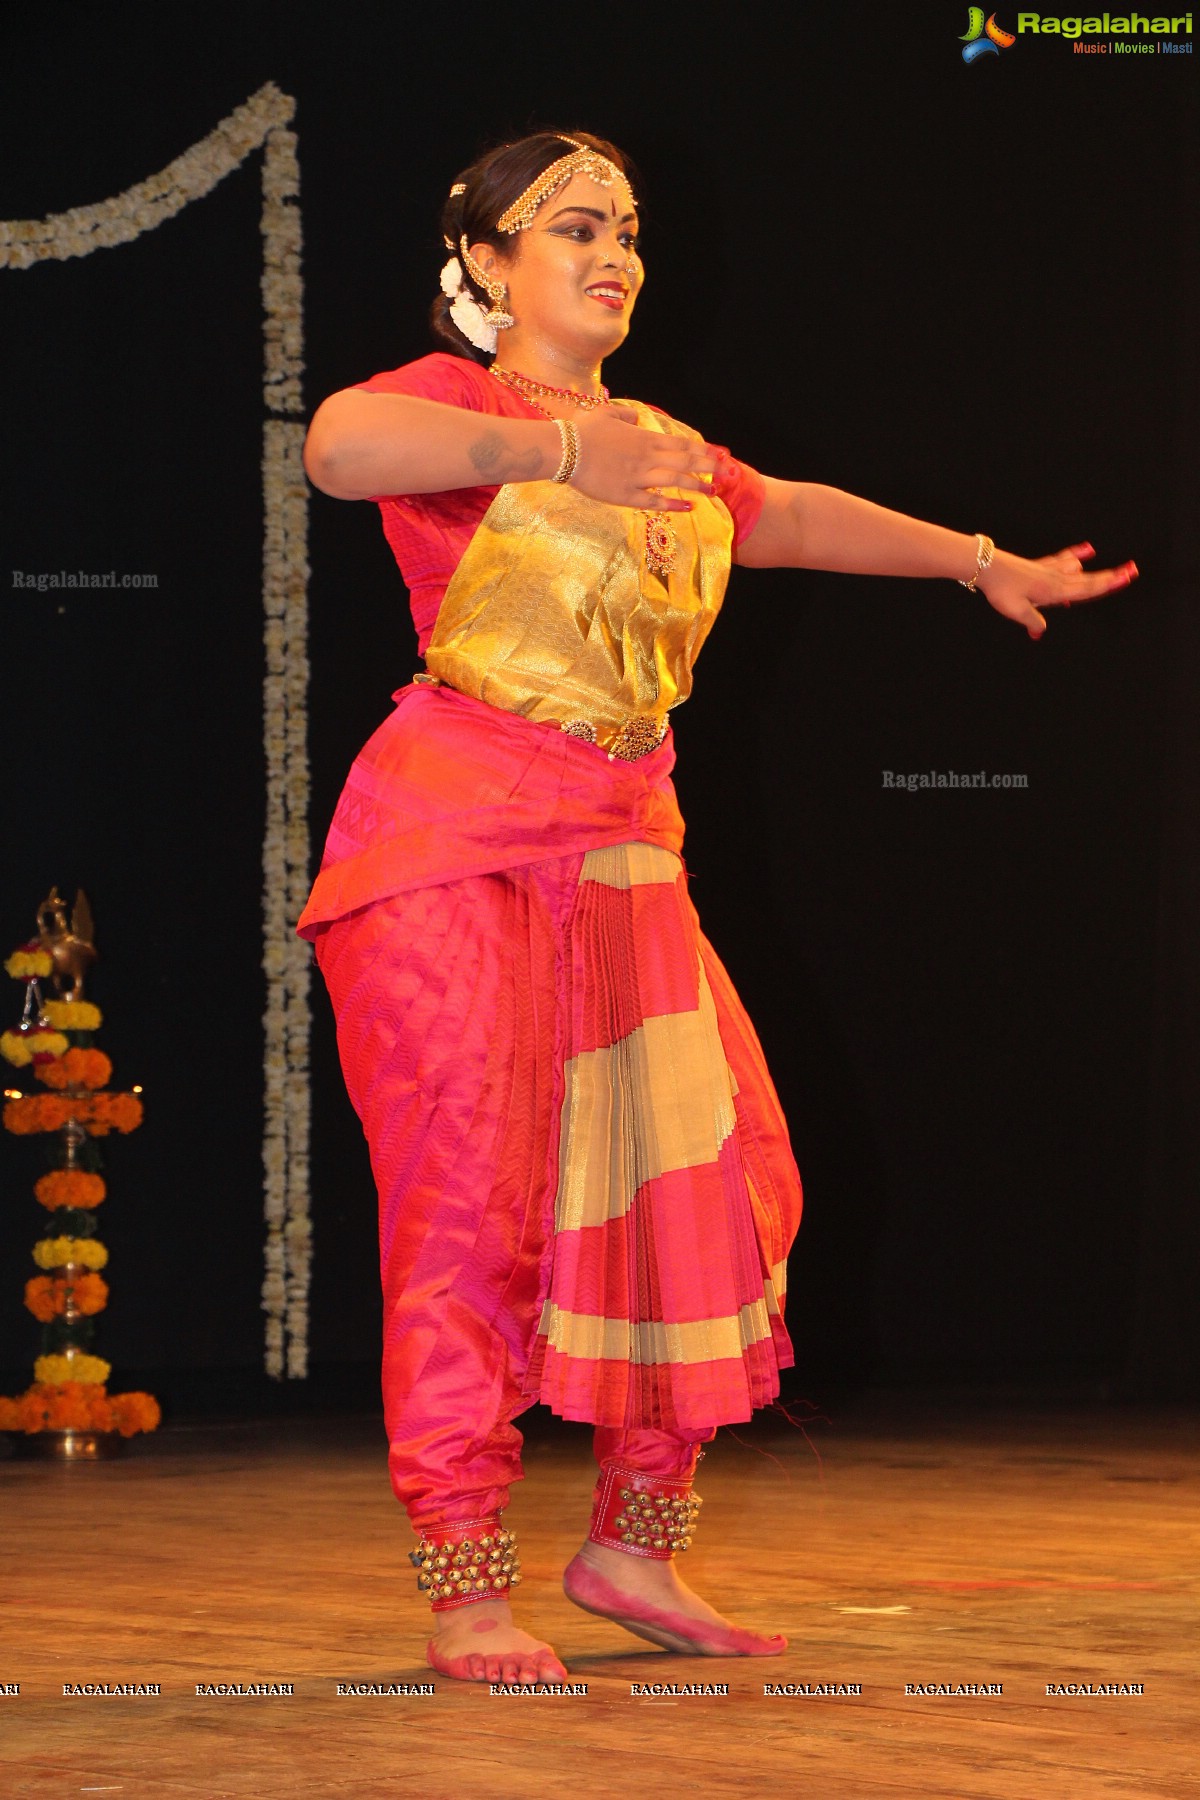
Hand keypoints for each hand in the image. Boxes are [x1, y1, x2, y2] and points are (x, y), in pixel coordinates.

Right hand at [569, 407, 719, 511]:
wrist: (564, 450)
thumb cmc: (582, 431)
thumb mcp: (606, 414)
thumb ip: (625, 417)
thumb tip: (636, 420)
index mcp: (644, 438)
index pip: (681, 444)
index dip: (703, 450)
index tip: (720, 453)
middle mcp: (647, 457)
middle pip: (685, 461)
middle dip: (709, 467)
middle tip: (728, 472)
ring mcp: (638, 477)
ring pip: (675, 481)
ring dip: (696, 485)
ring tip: (714, 491)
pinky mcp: (626, 495)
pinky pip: (654, 500)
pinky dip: (672, 504)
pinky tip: (687, 507)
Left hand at [976, 543, 1138, 639]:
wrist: (986, 566)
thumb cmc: (1000, 589)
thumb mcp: (1016, 611)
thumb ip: (1032, 621)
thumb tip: (1040, 632)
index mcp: (1054, 591)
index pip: (1086, 589)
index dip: (1107, 585)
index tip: (1125, 579)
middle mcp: (1056, 579)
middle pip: (1089, 578)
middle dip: (1111, 576)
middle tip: (1132, 571)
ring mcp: (1049, 570)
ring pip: (1080, 570)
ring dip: (1098, 569)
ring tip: (1117, 568)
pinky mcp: (1040, 565)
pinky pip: (1062, 559)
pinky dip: (1076, 556)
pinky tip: (1086, 551)